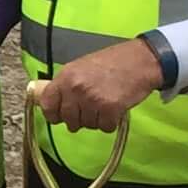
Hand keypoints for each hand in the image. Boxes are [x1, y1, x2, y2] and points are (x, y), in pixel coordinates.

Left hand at [30, 35, 162, 132]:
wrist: (140, 60)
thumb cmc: (112, 62)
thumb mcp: (80, 67)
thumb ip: (65, 84)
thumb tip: (51, 103)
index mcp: (66, 76)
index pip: (47, 105)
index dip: (53, 114)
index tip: (59, 116)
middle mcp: (76, 88)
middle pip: (68, 120)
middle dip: (78, 119)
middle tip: (91, 108)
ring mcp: (93, 99)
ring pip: (87, 125)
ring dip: (96, 120)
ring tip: (105, 103)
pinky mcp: (110, 109)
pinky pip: (105, 127)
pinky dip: (111, 122)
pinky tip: (115, 109)